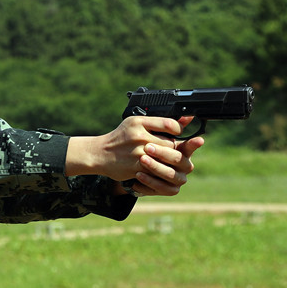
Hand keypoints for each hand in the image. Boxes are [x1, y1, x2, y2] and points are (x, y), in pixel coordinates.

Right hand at [66, 114, 202, 194]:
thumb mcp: (136, 123)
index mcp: (138, 122)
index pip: (169, 124)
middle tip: (167, 149)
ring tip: (161, 158)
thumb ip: (160, 121)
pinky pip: (157, 169)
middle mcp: (138, 136)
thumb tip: (187, 118)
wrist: (99, 154)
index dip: (177, 129)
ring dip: (167, 160)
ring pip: (166, 157)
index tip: (176, 133)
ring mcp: (138, 152)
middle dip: (172, 147)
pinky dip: (158, 169)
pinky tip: (154, 166)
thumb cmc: (120, 138)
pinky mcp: (137, 167)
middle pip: (170, 143)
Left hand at [130, 121, 204, 195]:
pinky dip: (149, 182)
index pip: (190, 146)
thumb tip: (188, 114)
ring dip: (155, 168)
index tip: (198, 139)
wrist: (136, 169)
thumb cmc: (149, 151)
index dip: (193, 143)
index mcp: (184, 152)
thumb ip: (169, 127)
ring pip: (170, 175)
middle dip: (163, 153)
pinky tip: (138, 175)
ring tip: (141, 160)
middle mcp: (184, 167)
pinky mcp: (168, 190)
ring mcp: (177, 180)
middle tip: (147, 147)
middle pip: (178, 160)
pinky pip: (160, 188)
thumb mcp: (156, 137)